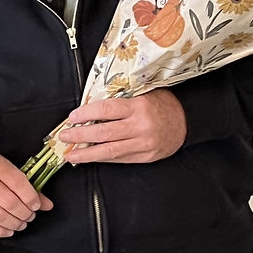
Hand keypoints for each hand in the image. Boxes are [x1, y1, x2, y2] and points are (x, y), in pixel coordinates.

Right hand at [0, 154, 51, 238]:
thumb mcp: (8, 172)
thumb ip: (28, 188)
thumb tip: (47, 204)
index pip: (18, 183)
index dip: (31, 198)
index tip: (36, 205)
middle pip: (10, 203)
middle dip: (25, 214)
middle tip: (28, 216)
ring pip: (0, 217)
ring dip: (15, 224)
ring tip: (20, 223)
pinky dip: (1, 231)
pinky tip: (7, 229)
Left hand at [59, 89, 186, 164]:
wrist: (187, 122)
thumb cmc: (163, 104)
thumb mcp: (143, 93)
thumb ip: (120, 100)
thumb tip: (89, 107)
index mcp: (139, 107)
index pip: (105, 110)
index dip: (85, 114)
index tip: (71, 118)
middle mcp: (140, 127)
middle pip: (103, 133)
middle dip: (79, 136)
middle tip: (64, 136)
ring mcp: (143, 145)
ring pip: (109, 152)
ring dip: (86, 154)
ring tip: (71, 154)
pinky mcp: (145, 157)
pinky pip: (119, 159)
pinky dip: (102, 159)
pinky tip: (89, 158)